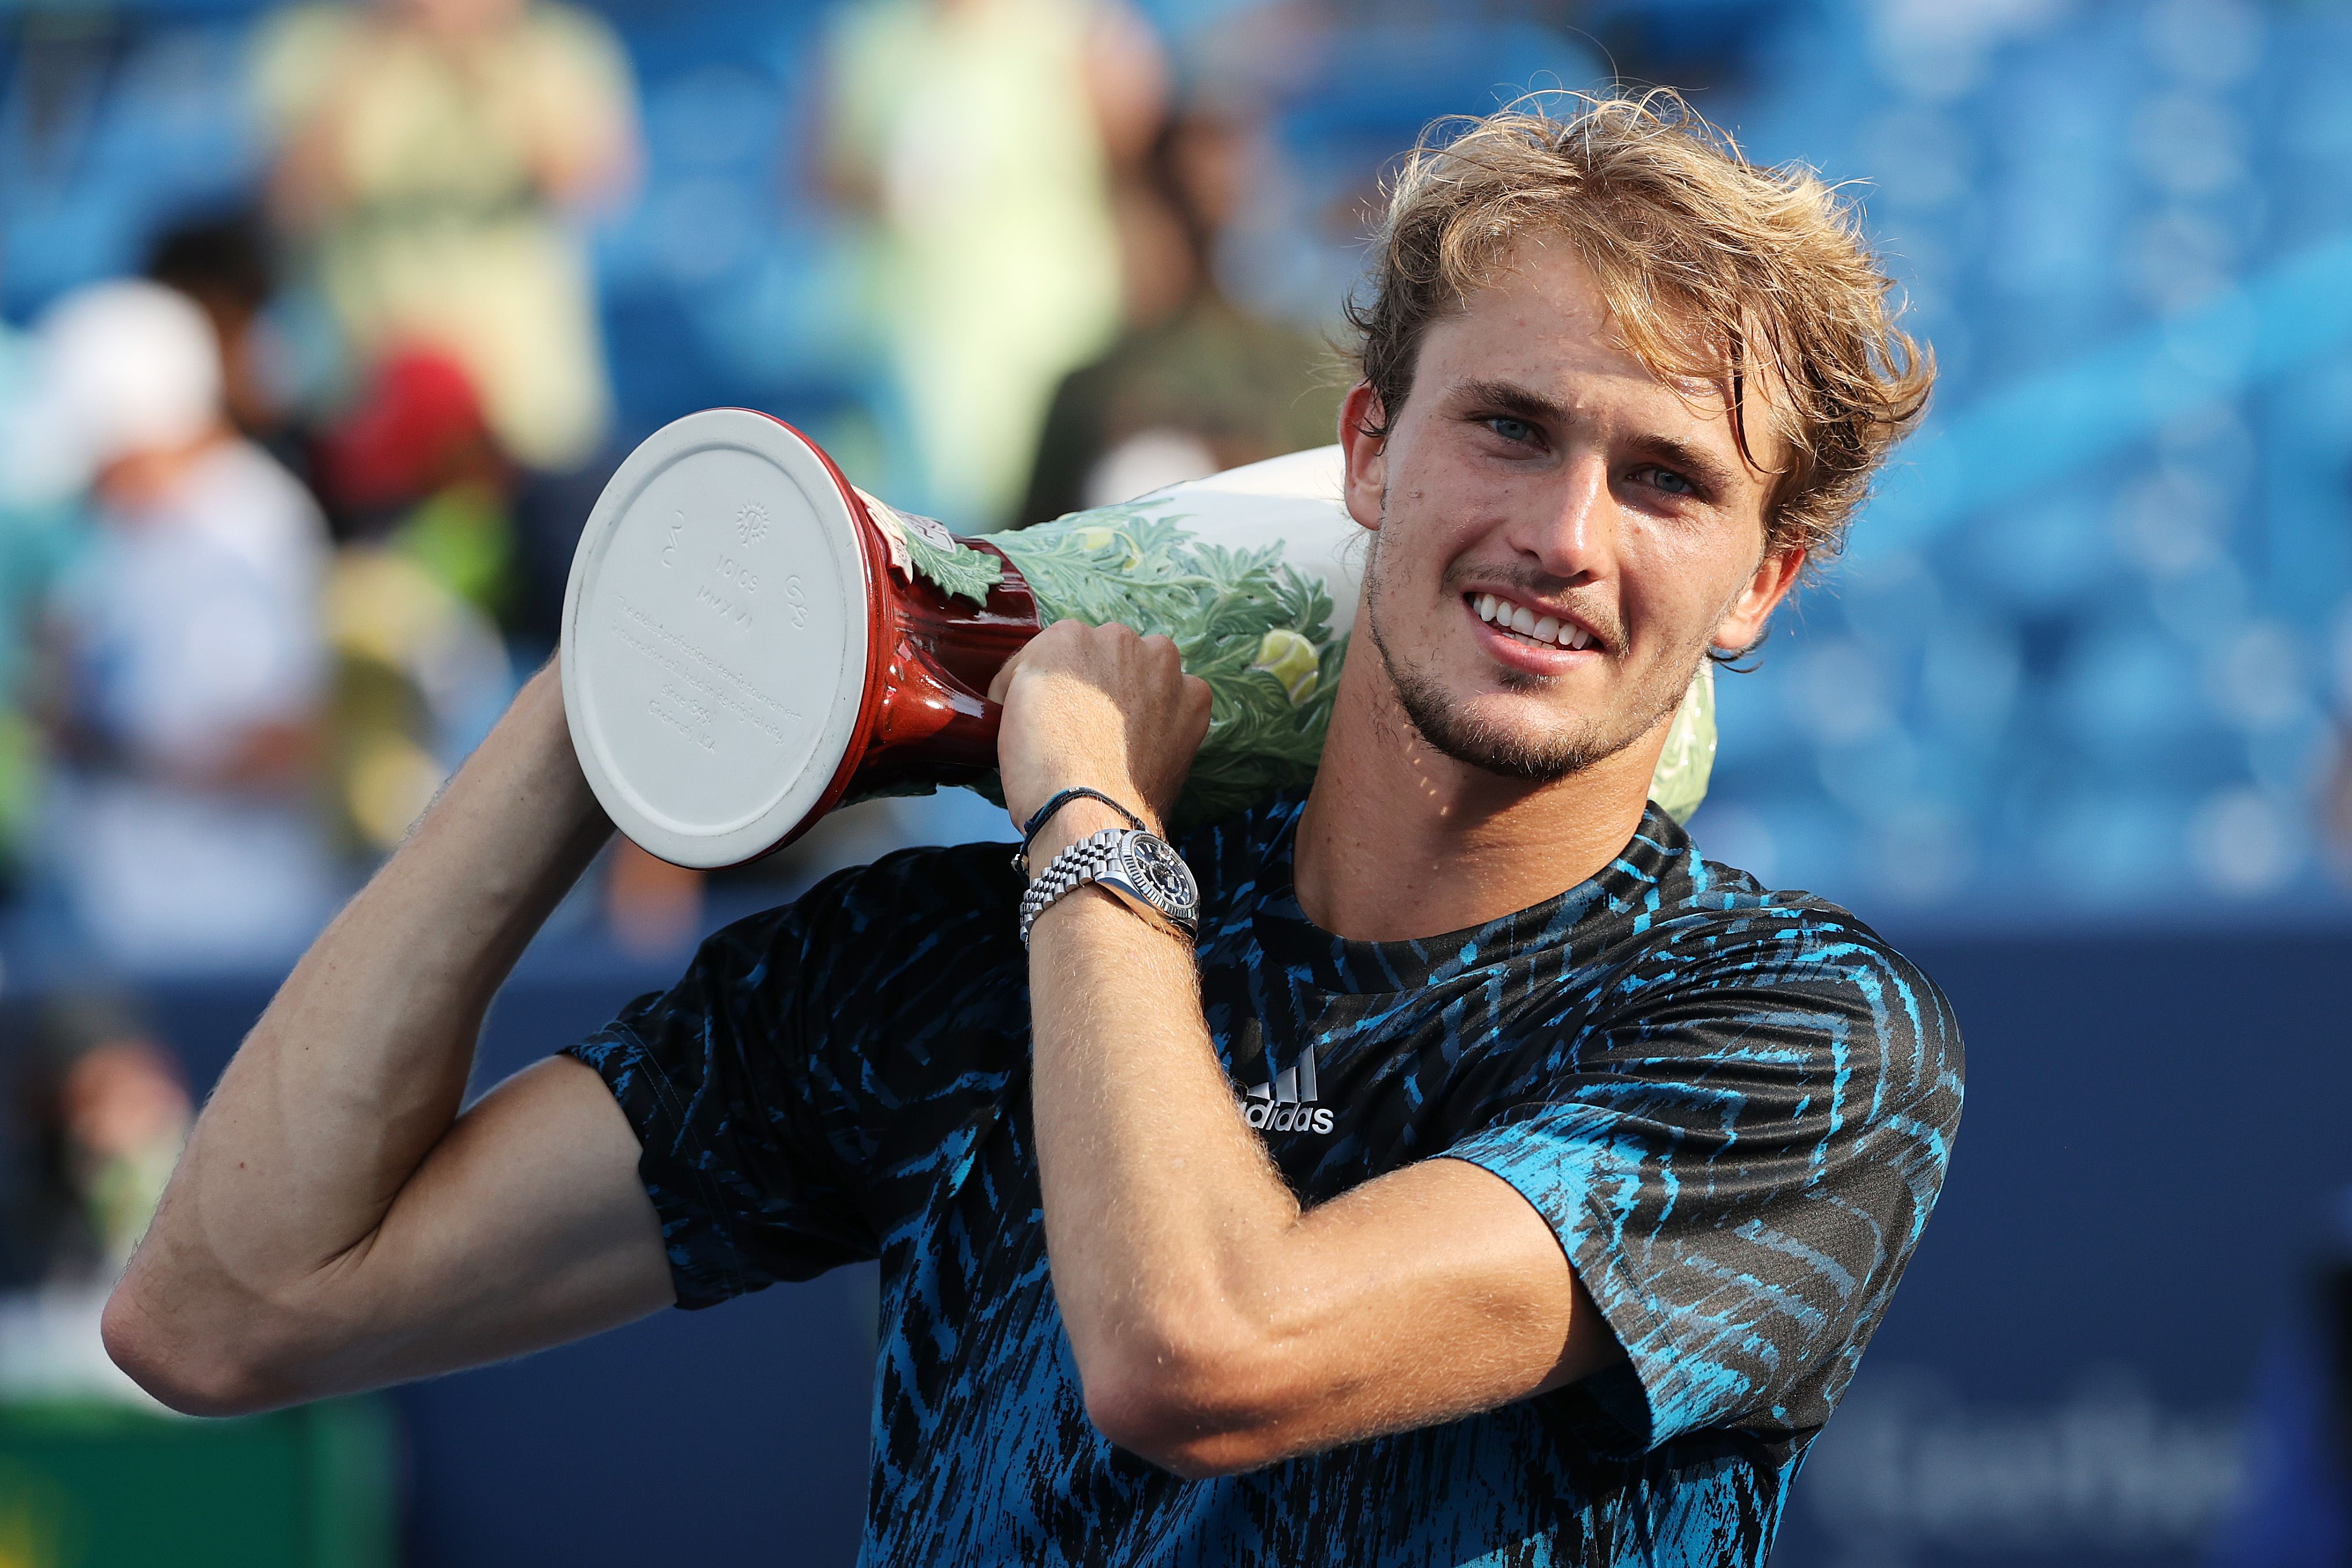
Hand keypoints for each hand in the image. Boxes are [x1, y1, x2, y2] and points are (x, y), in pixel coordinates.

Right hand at [989, 620, 1210, 837]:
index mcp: (1066, 636)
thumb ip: (1029, 679)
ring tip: (1124, 733)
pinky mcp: (1194, 699)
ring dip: (1141, 688)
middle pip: (1108, 655)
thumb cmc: (1041, 771)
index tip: (1056, 710)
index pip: (1061, 651)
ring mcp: (1162, 667)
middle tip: (1091, 723)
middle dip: (1101, 681)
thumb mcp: (1009, 710)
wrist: (1088, 814)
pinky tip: (1154, 741)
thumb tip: (1044, 686)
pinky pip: (1184, 696)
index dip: (1058, 684)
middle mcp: (1118, 639)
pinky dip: (1173, 713)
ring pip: (1150, 668)